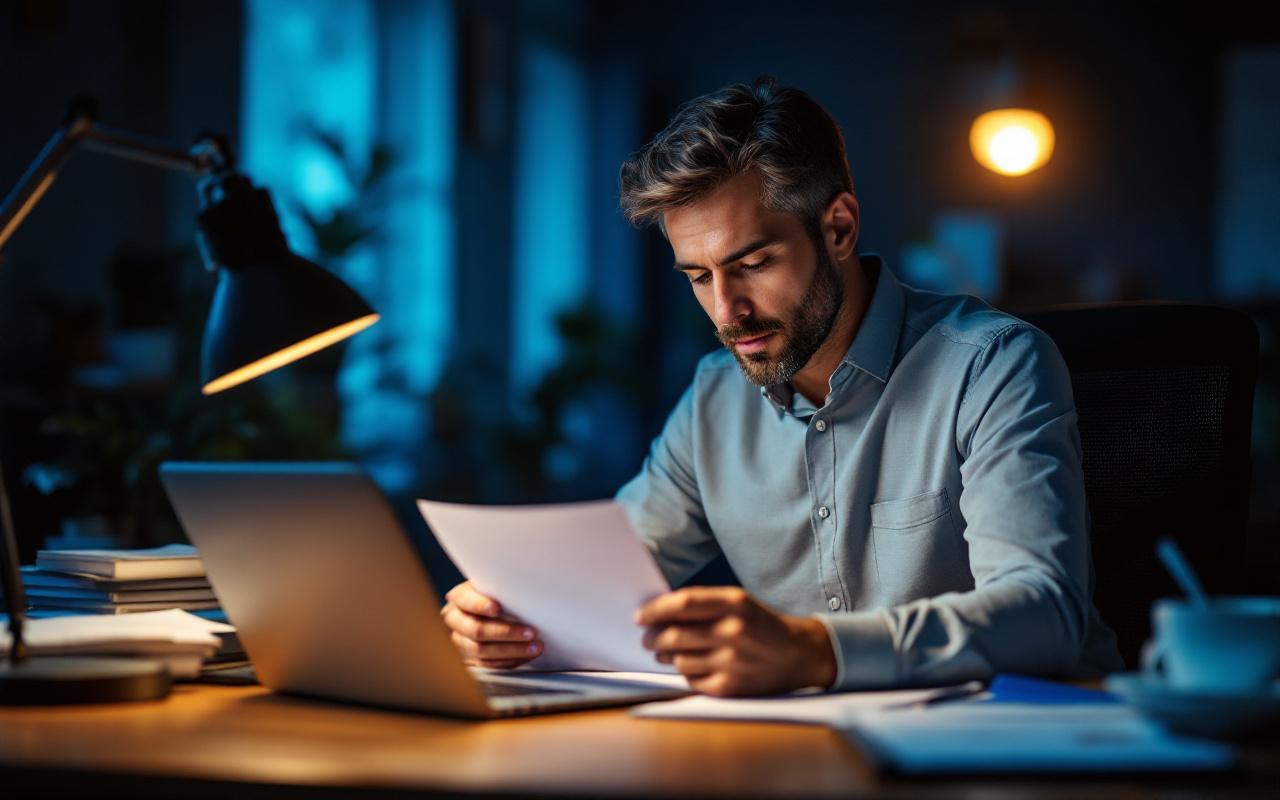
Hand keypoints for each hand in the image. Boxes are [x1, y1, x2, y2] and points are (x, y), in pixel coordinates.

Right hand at [441, 581, 543, 668]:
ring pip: (481, 651)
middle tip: (530, 632)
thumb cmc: (497, 593)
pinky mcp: (469, 658)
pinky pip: (488, 664)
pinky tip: (527, 655)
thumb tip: (523, 592)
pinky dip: (509, 660)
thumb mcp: (495, 585)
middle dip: (506, 632)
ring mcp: (460, 640)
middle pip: (476, 630)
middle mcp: (455, 619)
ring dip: (512, 650)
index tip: (496, 608)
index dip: (479, 605)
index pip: (465, 600)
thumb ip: (501, 588)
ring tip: (534, 647)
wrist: (490, 607)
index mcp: (459, 597)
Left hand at [635, 586, 836, 696]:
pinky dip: (687, 673)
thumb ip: (703, 604)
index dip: (655, 610)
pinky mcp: (731, 687)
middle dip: (653, 638)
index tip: (640, 617)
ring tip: (667, 652)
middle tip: (648, 639)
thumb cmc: (761, 625)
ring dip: (667, 656)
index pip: (682, 604)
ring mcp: (732, 662)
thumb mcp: (739, 602)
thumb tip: (658, 614)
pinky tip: (692, 666)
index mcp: (734, 603)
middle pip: (674, 635)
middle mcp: (733, 631)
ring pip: (679, 660)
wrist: (799, 655)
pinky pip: (692, 680)